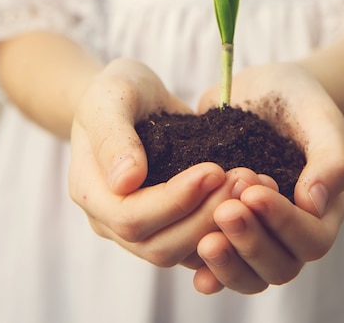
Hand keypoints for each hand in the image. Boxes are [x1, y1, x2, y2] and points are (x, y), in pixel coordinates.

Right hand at [69, 58, 233, 265]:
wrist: (129, 97)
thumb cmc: (116, 91)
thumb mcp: (111, 98)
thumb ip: (113, 136)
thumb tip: (125, 181)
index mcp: (91, 191)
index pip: (130, 218)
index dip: (174, 201)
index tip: (213, 170)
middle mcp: (111, 220)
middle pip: (159, 246)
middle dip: (205, 216)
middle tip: (242, 179)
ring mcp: (142, 226)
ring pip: (182, 252)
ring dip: (221, 225)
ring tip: (251, 185)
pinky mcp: (170, 224)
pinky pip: (199, 244)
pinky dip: (227, 228)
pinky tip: (252, 198)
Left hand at [194, 62, 343, 293]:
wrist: (263, 88)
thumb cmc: (298, 100)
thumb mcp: (320, 118)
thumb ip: (330, 158)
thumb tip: (314, 203)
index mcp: (321, 210)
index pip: (311, 239)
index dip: (283, 223)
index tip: (252, 191)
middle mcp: (290, 229)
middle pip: (279, 266)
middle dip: (251, 242)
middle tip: (225, 209)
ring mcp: (257, 231)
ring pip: (248, 273)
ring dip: (228, 261)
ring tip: (204, 238)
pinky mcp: (224, 224)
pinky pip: (219, 261)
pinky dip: (207, 267)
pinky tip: (191, 258)